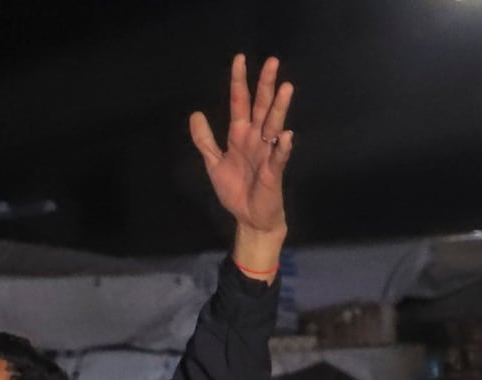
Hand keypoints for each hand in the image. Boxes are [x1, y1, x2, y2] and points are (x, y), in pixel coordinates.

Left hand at [189, 54, 293, 237]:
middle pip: (262, 107)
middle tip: (272, 61)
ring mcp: (267, 154)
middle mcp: (256, 139)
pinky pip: (279, 157)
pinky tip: (286, 135)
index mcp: (241, 135)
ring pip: (274, 126)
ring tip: (286, 88)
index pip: (240, 103)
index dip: (239, 82)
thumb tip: (195, 114)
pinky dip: (283, 147)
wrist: (249, 217)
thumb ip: (205, 140)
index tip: (239, 59)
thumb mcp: (214, 163)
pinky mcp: (273, 172)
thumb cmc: (235, 189)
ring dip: (279, 108)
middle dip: (266, 85)